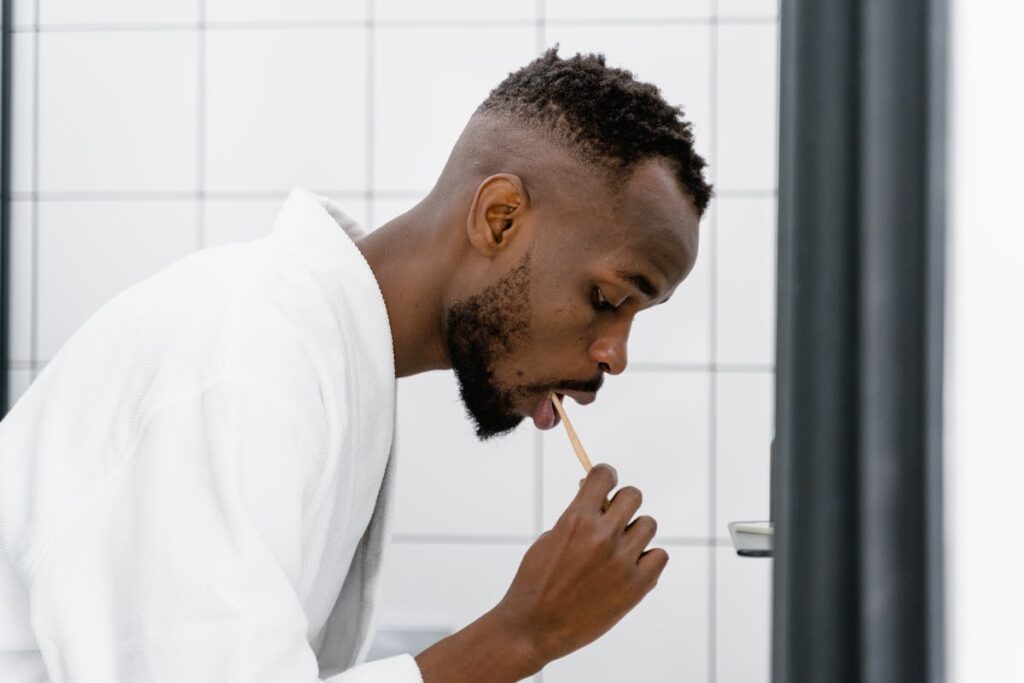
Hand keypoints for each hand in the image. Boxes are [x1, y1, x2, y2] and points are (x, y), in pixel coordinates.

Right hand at [492, 463, 668, 665]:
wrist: (534, 628)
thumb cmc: (536, 582)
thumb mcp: (549, 539)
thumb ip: (576, 516)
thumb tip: (596, 497)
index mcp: (577, 519)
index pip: (604, 475)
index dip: (604, 475)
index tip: (604, 483)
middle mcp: (602, 536)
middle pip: (633, 496)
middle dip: (621, 503)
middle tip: (612, 518)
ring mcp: (622, 561)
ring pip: (648, 524)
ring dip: (634, 532)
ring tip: (617, 549)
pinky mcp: (636, 586)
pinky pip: (659, 556)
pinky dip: (647, 559)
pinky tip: (629, 568)